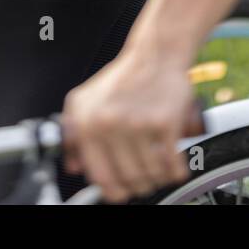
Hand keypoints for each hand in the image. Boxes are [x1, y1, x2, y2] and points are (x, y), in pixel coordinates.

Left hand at [61, 49, 196, 202]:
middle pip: (127, 178)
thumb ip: (73, 134)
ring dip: (157, 179)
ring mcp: (140, 124)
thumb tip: (73, 166)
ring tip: (158, 171)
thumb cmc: (123, 78)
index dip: (111, 190)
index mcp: (89, 123)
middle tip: (142, 181)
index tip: (119, 193)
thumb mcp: (83, 101)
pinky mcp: (166, 122)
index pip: (99, 174)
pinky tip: (173, 167)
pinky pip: (172, 163)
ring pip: (150, 174)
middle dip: (137, 186)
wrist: (155, 55)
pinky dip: (174, 172)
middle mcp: (112, 124)